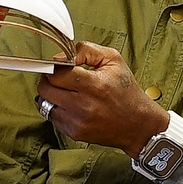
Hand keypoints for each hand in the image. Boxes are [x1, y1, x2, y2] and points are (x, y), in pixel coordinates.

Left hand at [35, 41, 168, 157]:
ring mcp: (77, 121)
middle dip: (49, 79)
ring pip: (45, 103)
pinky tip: (72, 106)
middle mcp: (83, 105)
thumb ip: (85, 50)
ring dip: (52, 95)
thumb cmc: (126, 91)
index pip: (55, 73)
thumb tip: (62, 55)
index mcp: (93, 85)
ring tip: (66, 91)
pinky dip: (58, 110)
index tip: (61, 66)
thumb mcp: (113, 60)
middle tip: (60, 77)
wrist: (138, 124)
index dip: (55, 67)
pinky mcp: (74, 133)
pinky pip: (53, 118)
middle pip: (45, 88)